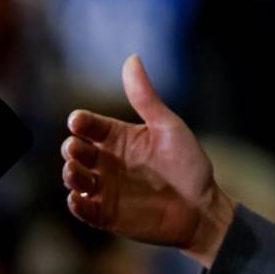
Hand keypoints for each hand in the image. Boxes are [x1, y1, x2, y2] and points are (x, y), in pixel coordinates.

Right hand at [61, 55, 235, 266]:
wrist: (203, 208)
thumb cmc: (189, 164)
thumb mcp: (168, 127)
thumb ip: (146, 98)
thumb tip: (132, 58)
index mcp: (119, 137)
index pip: (91, 126)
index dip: (81, 122)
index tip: (78, 121)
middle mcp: (107, 162)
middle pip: (77, 151)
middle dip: (72, 148)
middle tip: (75, 148)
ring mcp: (105, 189)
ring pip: (76, 180)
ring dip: (71, 175)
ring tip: (74, 171)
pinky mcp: (106, 215)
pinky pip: (85, 210)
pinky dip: (77, 206)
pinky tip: (77, 199)